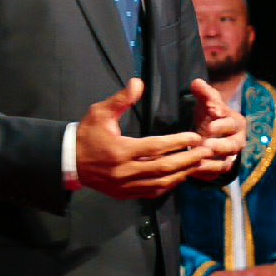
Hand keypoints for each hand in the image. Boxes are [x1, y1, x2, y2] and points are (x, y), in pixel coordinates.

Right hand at [74, 78, 213, 198]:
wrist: (69, 160)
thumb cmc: (86, 134)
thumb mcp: (100, 112)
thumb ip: (121, 99)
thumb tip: (138, 82)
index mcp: (120, 150)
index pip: (155, 147)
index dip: (177, 142)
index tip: (194, 137)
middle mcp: (124, 171)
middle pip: (163, 168)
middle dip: (187, 160)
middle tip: (205, 152)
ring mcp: (125, 185)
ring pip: (160, 183)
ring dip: (181, 174)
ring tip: (197, 164)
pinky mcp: (124, 193)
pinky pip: (151, 192)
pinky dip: (167, 185)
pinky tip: (179, 177)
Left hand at [186, 79, 245, 180]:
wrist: (211, 131)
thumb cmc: (210, 114)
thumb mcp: (208, 101)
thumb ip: (204, 92)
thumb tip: (196, 83)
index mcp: (236, 122)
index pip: (231, 123)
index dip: (221, 122)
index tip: (210, 120)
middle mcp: (237, 141)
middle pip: (232, 146)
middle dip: (219, 145)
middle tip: (205, 144)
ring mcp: (231, 157)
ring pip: (226, 164)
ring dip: (212, 163)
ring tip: (197, 160)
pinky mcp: (221, 168)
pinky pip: (217, 175)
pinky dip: (206, 174)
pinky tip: (192, 171)